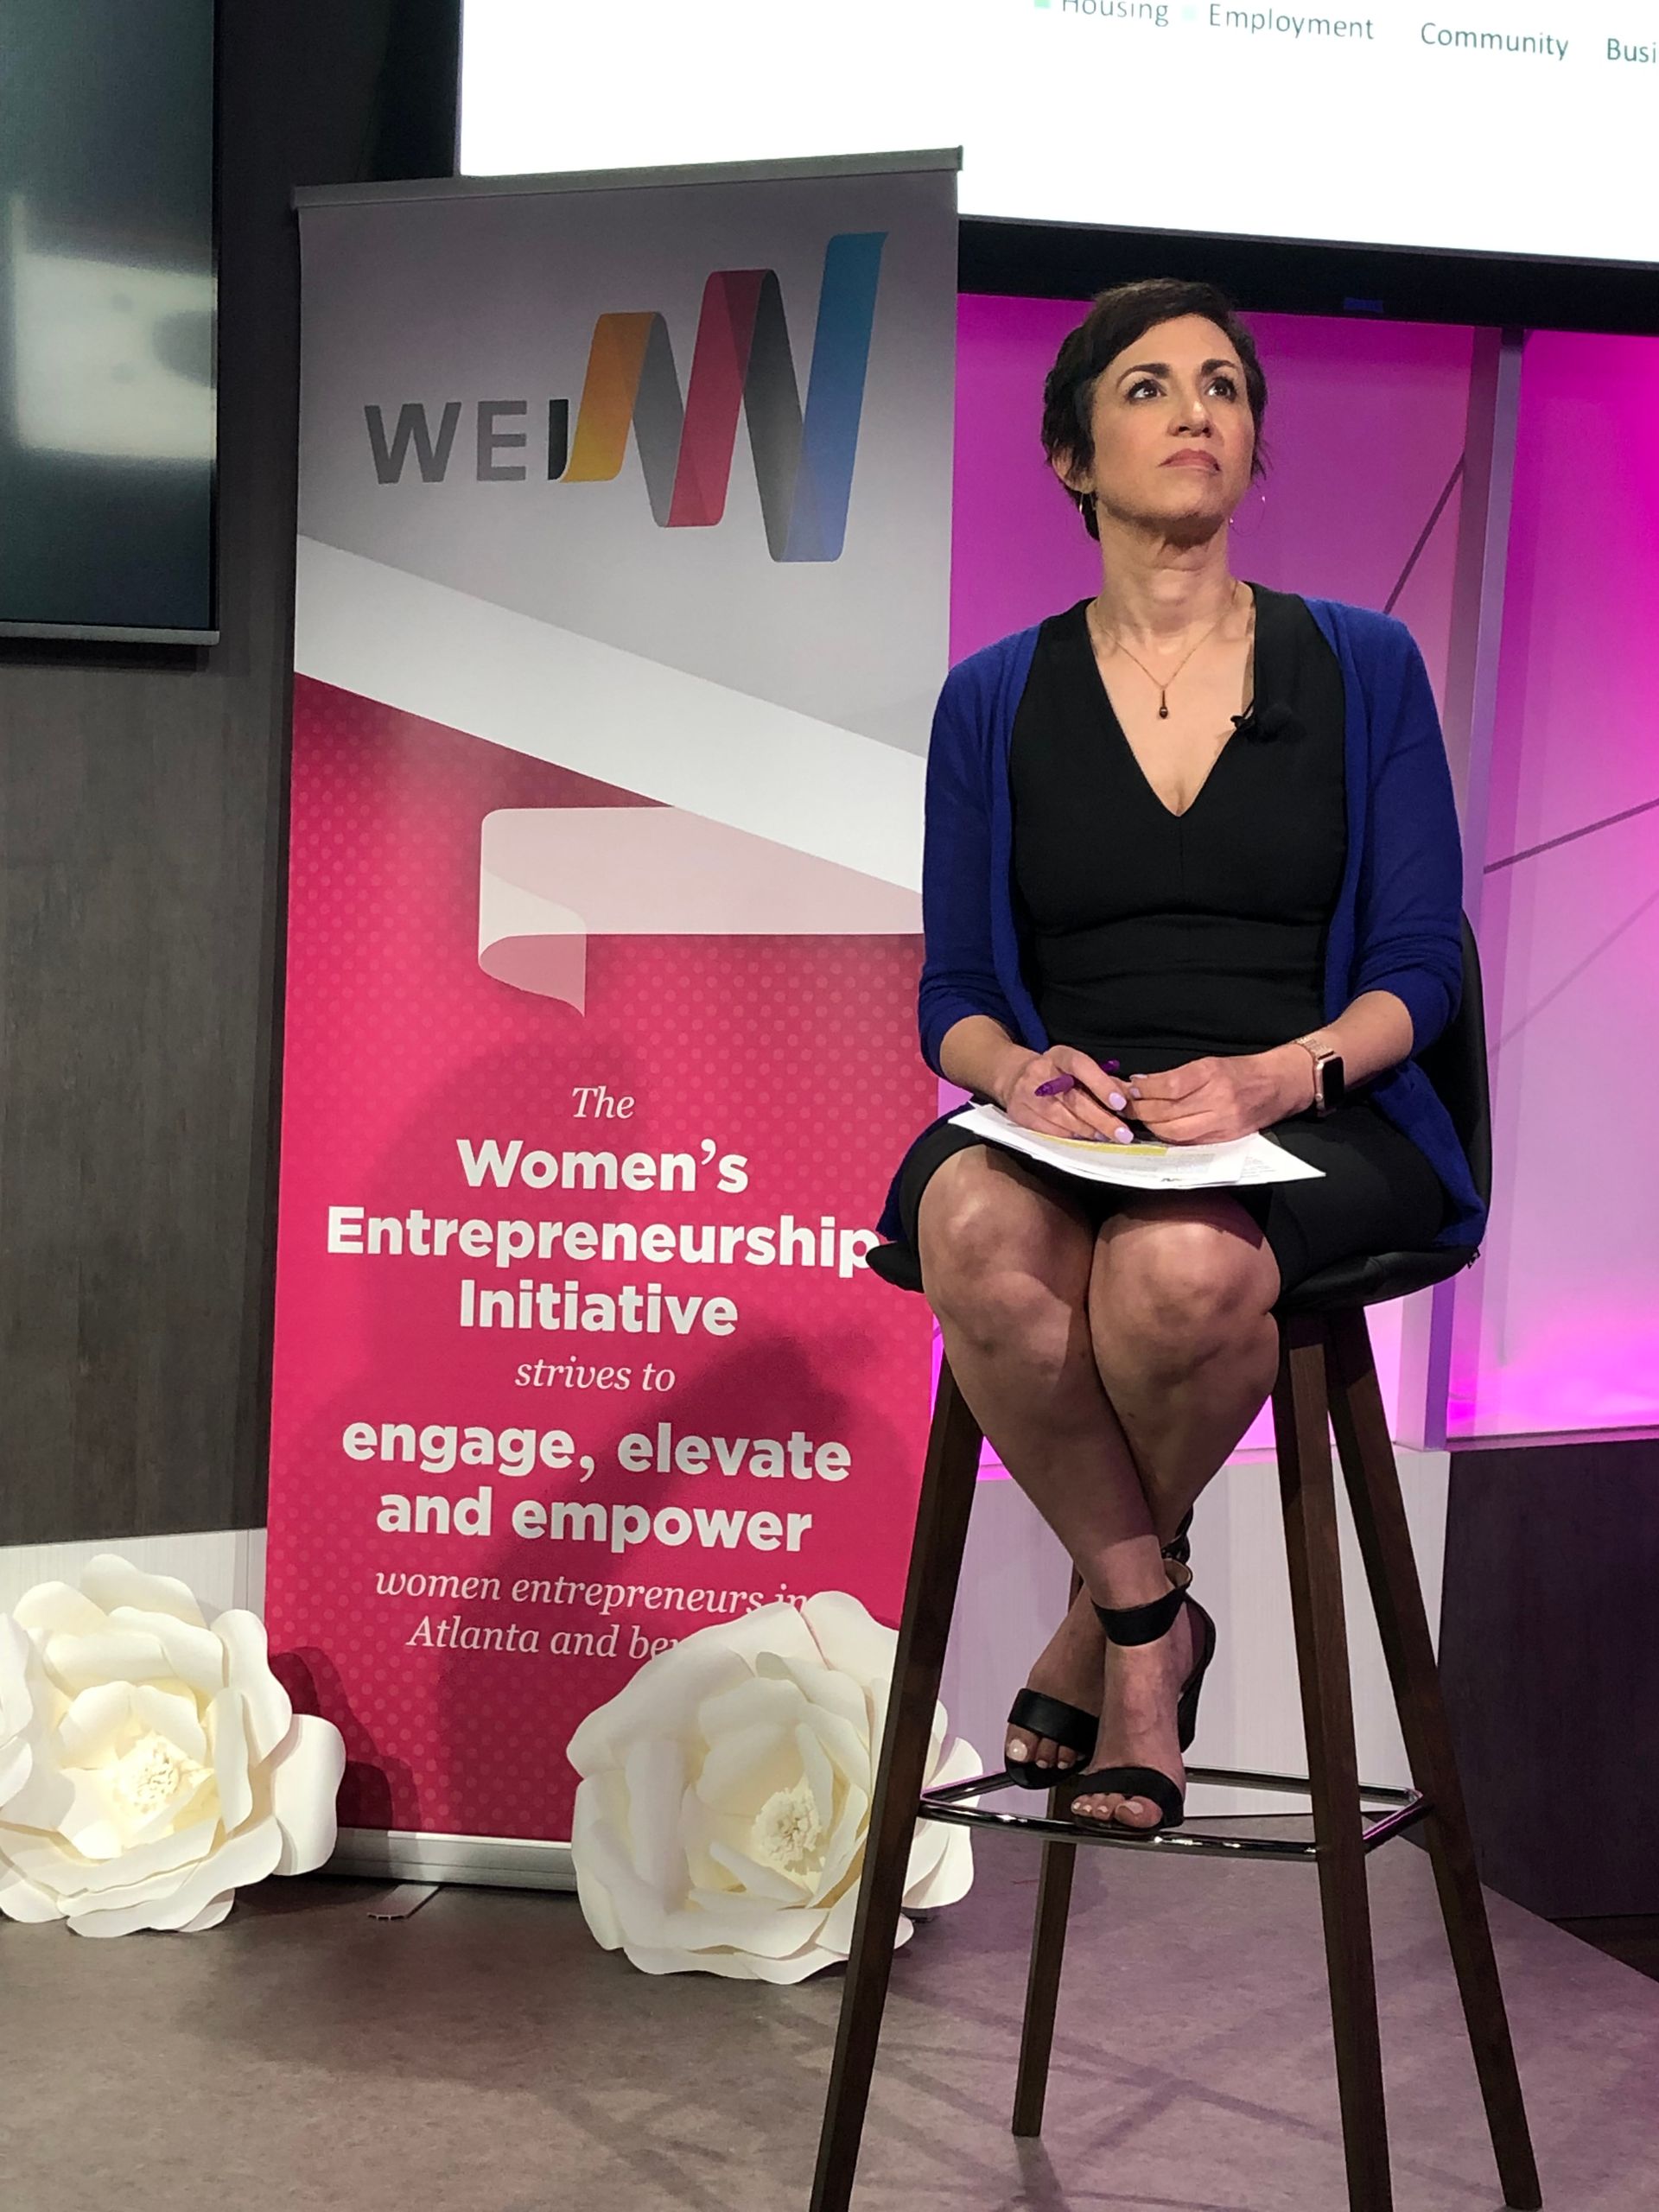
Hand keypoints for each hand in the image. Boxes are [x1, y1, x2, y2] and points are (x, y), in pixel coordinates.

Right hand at [996, 1044, 1141, 1144]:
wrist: (1014, 1077)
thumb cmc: (1056, 1074)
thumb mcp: (1077, 1068)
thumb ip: (1104, 1080)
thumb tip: (1132, 1096)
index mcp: (1058, 1055)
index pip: (1080, 1065)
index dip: (1101, 1084)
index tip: (1121, 1103)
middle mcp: (1040, 1072)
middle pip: (1073, 1099)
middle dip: (1102, 1119)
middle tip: (1123, 1134)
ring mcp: (1026, 1094)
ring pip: (1062, 1118)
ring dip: (1088, 1130)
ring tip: (1107, 1137)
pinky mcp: (1019, 1113)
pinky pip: (1049, 1130)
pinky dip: (1070, 1136)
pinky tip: (1085, 1138)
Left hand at [1129, 1045, 1311, 1144]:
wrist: (1279, 1084)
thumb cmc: (1242, 1071)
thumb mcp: (1210, 1063)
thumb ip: (1176, 1076)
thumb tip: (1141, 1084)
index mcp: (1212, 1074)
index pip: (1168, 1087)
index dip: (1144, 1090)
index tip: (1130, 1088)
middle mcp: (1217, 1099)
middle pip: (1166, 1113)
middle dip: (1141, 1111)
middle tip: (1126, 1106)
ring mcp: (1222, 1122)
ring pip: (1173, 1132)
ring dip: (1151, 1126)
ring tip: (1140, 1118)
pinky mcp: (1225, 1139)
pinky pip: (1188, 1142)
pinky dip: (1169, 1137)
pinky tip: (1160, 1129)